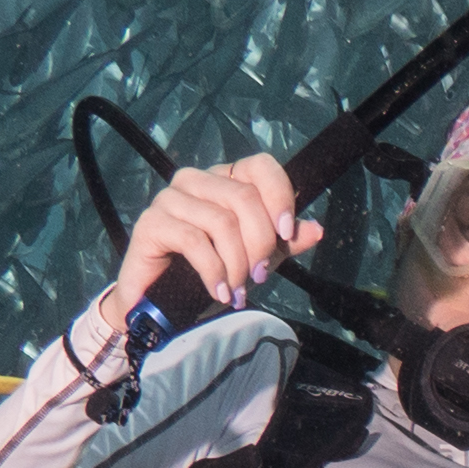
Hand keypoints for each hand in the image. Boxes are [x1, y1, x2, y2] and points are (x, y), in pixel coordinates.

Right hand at [99, 152, 314, 339]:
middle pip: (244, 198)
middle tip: (259, 276)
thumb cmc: (209, 273)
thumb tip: (316, 229)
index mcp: (224, 180)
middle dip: (260, 243)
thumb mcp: (256, 258)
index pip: (260, 166)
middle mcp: (196, 180)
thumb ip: (285, 243)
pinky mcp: (152, 222)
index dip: (279, 196)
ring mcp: (171, 198)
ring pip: (222, 221)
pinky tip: (220, 291)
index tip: (287, 234)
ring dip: (238, 263)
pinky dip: (214, 271)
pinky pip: (195, 241)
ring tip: (239, 289)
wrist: (158, 302)